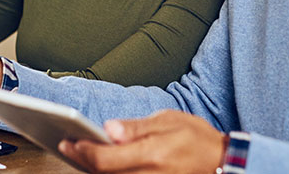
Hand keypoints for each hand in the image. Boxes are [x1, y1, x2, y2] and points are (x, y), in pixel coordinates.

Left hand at [59, 109, 225, 173]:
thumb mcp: (167, 120)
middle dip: (81, 160)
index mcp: (152, 153)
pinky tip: (98, 165)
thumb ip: (135, 127)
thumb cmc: (196, 138)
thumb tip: (108, 129)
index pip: (107, 159)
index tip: (70, 140)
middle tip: (67, 146)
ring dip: (92, 169)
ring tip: (78, 154)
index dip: (84, 151)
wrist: (220, 161)